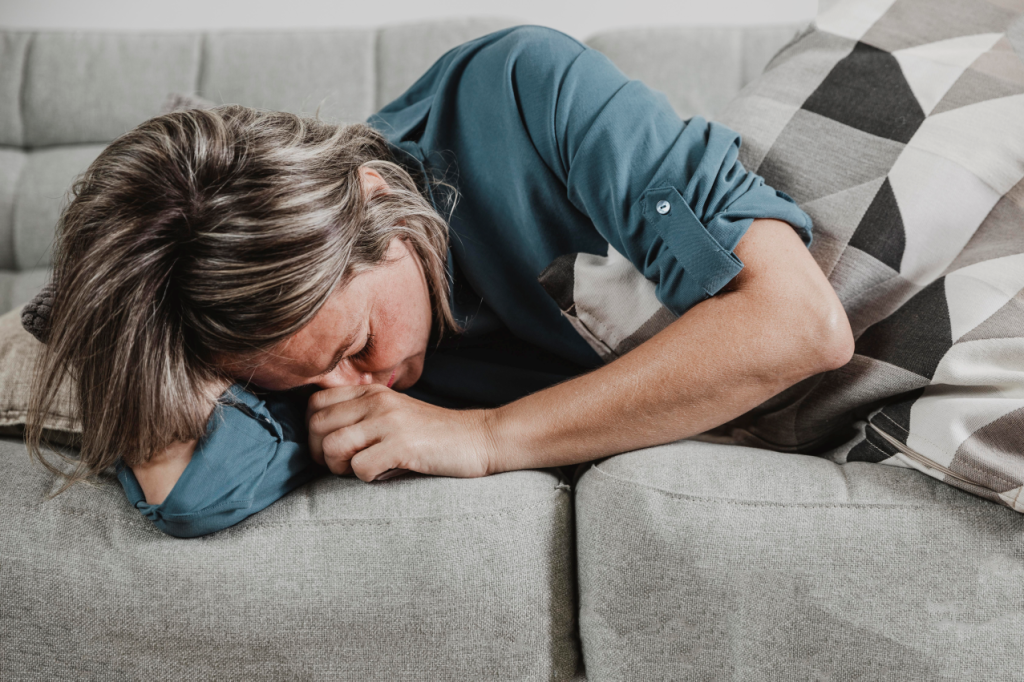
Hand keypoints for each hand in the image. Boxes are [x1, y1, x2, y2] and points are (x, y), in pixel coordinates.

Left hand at [306, 384, 498, 481]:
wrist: (479, 438)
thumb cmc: (433, 435)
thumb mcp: (394, 414)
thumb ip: (362, 417)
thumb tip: (321, 439)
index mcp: (371, 392)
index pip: (315, 404)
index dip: (313, 432)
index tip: (331, 449)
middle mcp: (376, 401)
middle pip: (316, 427)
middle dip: (321, 455)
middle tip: (344, 466)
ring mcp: (389, 421)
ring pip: (332, 447)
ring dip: (340, 468)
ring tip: (363, 470)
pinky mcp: (402, 444)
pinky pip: (359, 467)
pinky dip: (367, 478)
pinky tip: (385, 474)